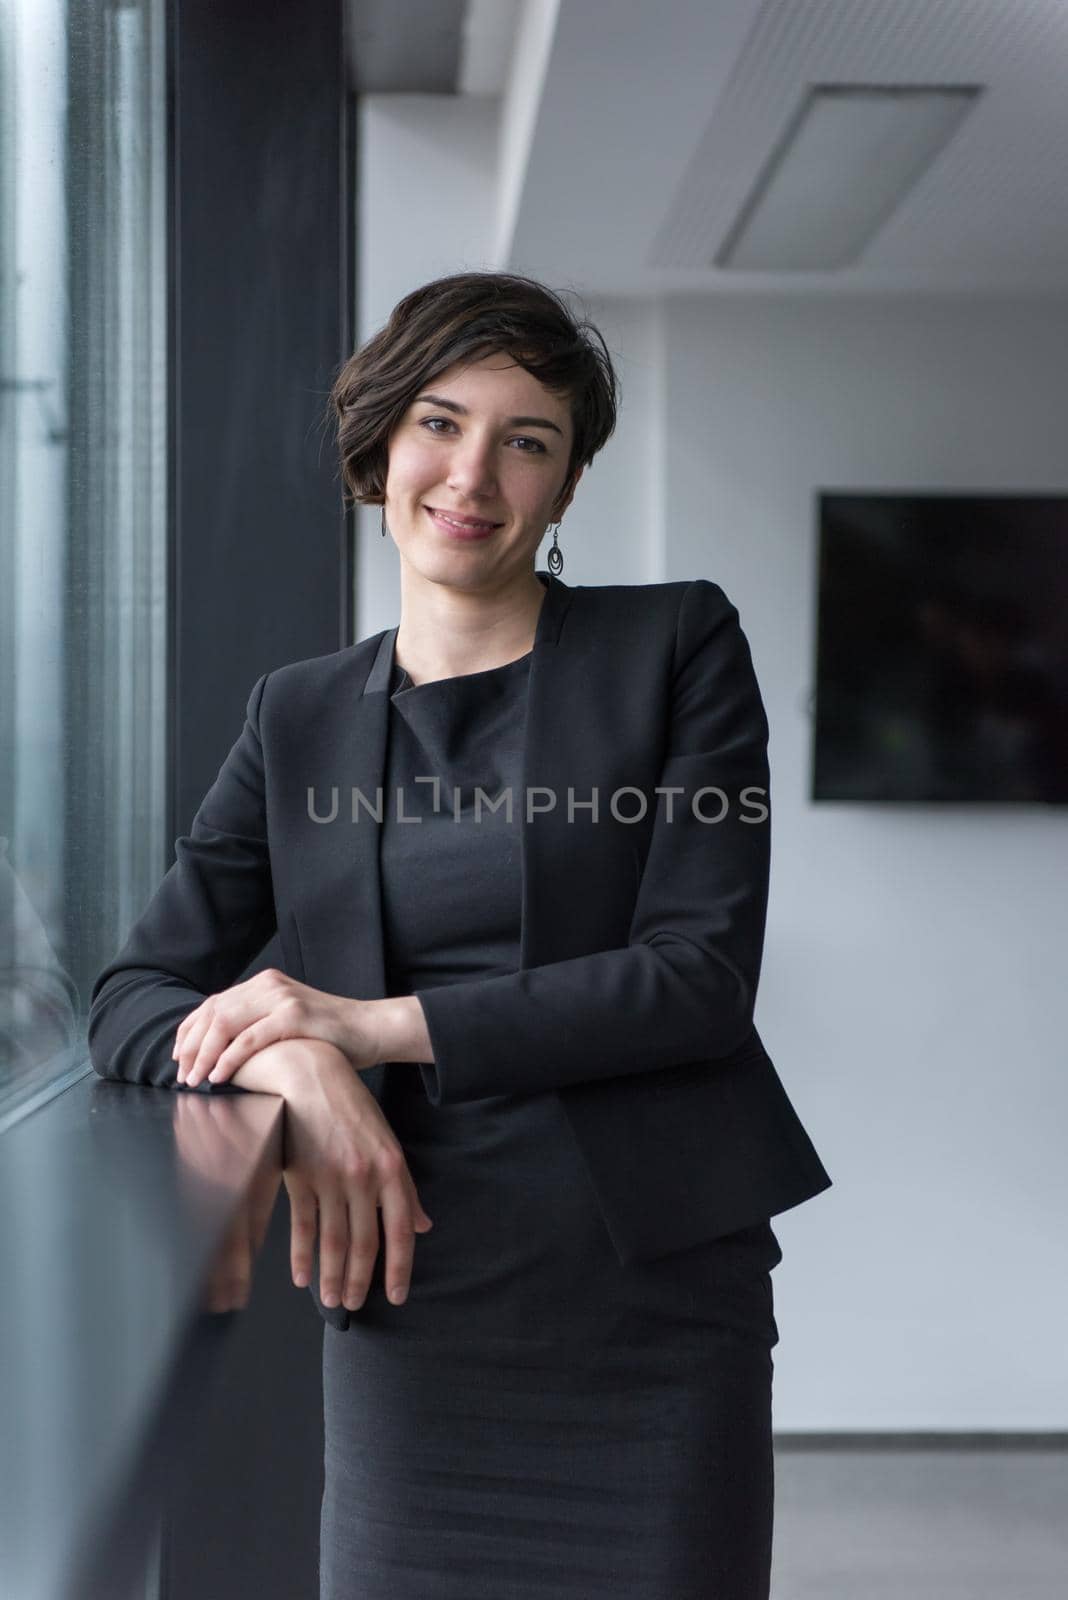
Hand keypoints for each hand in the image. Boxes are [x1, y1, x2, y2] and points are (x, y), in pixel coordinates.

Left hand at [173, 969, 379, 1086]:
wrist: (371, 1029)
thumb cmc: (330, 1034)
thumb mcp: (288, 1020)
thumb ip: (259, 1023)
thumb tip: (222, 1049)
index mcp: (264, 984)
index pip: (214, 1004)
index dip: (190, 1030)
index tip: (179, 1057)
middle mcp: (268, 985)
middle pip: (214, 1013)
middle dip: (192, 1047)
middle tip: (183, 1075)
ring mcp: (281, 998)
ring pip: (225, 1024)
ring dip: (204, 1055)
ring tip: (195, 1079)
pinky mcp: (294, 1016)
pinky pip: (250, 1039)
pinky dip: (229, 1059)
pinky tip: (219, 1076)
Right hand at [269, 1039, 433, 1310]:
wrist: (308, 1074)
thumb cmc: (350, 1107)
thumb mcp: (386, 1142)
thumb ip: (404, 1188)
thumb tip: (424, 1226)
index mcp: (392, 1168)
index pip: (400, 1231)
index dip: (399, 1268)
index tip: (397, 1296)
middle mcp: (364, 1177)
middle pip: (364, 1242)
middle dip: (359, 1279)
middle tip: (354, 1305)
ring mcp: (331, 1177)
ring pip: (334, 1240)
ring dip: (332, 1275)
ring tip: (332, 1299)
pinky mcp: (301, 1176)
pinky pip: (304, 1225)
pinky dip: (302, 1254)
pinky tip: (302, 1276)